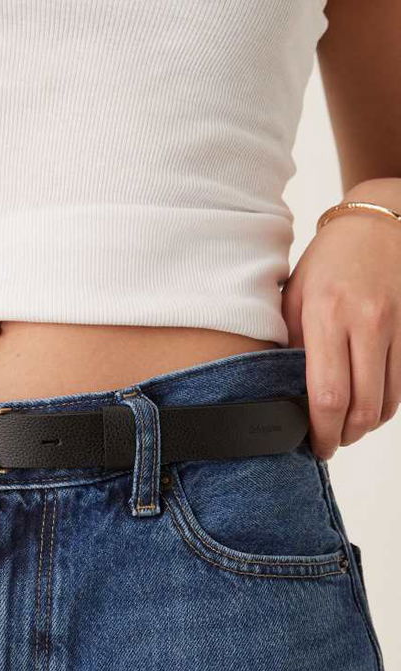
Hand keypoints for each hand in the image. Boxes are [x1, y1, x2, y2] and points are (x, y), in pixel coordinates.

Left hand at [282, 181, 400, 458]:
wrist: (377, 225)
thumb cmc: (327, 262)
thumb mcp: (295, 297)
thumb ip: (290, 343)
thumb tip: (281, 393)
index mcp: (327, 316)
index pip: (327, 394)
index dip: (321, 431)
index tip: (314, 445)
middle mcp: (366, 323)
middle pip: (362, 407)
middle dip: (344, 436)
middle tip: (329, 443)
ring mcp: (396, 327)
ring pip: (388, 402)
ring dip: (366, 425)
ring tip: (346, 428)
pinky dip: (385, 405)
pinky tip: (366, 406)